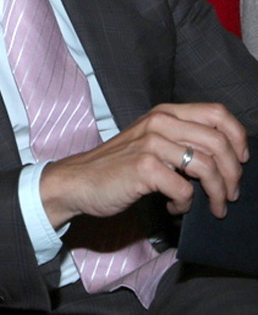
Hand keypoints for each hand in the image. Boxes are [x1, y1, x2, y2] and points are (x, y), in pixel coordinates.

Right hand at [40, 103, 247, 228]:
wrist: (79, 180)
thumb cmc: (117, 166)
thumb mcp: (150, 140)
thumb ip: (180, 139)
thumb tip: (223, 157)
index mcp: (165, 112)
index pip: (217, 113)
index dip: (238, 137)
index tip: (241, 160)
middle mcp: (160, 121)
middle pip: (219, 141)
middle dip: (234, 174)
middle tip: (230, 195)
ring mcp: (151, 142)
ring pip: (207, 166)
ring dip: (217, 193)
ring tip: (212, 207)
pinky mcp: (144, 166)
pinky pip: (184, 189)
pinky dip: (185, 204)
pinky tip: (173, 206)